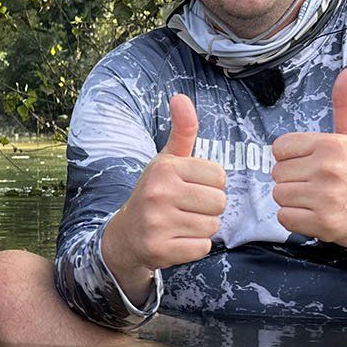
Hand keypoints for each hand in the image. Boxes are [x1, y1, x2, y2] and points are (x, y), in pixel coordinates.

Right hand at [100, 93, 227, 301]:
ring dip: (201, 227)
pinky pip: (202, 248)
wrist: (126, 234)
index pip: (219, 176)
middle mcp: (158, 193)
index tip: (189, 187)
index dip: (210, 184)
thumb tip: (180, 96)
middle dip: (208, 208)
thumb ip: (182, 131)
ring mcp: (157, 223)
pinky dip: (194, 247)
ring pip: (212, 226)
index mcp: (164, 168)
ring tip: (180, 223)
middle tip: (186, 208)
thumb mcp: (167, 160)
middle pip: (219, 202)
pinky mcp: (159, 250)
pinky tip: (176, 240)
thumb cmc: (155, 192)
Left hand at [270, 69, 346, 269]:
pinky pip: (285, 218)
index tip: (311, 164)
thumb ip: (345, 104)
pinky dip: (296, 219)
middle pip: (277, 173)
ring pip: (279, 195)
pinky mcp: (323, 223)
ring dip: (293, 201)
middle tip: (317, 184)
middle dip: (292, 180)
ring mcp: (325, 197)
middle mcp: (327, 169)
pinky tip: (316, 214)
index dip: (292, 157)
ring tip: (317, 199)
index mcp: (331, 145)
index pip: (280, 147)